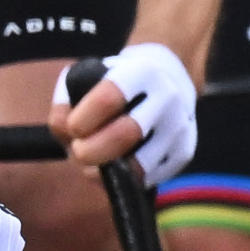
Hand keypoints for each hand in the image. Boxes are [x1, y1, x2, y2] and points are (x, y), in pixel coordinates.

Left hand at [65, 39, 202, 184]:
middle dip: (92, 151)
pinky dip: (126, 178)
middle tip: (78, 152)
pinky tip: (116, 165)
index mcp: (141, 71)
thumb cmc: (116, 79)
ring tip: (93, 163)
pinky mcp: (185, 151)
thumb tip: (64, 132)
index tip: (72, 128)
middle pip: (126, 134)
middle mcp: (167, 97)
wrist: (166, 76)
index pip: (107, 99)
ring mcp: (180, 125)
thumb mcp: (88, 75)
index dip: (82, 120)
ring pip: (140, 164)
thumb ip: (67, 100)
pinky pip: (150, 177)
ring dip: (108, 171)